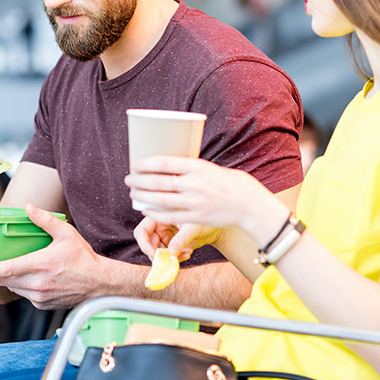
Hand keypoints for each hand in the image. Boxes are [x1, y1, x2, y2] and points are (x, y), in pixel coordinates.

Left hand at [0, 204, 104, 309]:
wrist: (99, 283)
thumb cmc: (84, 259)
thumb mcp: (66, 234)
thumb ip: (45, 221)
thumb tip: (29, 208)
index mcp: (40, 264)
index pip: (6, 270)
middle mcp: (37, 283)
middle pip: (6, 280)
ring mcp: (40, 296)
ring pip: (14, 288)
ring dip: (10, 280)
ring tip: (15, 269)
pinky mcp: (43, 304)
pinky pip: (25, 295)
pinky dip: (23, 287)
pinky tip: (33, 278)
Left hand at [125, 156, 287, 246]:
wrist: (250, 204)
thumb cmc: (231, 183)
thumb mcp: (211, 169)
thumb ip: (191, 170)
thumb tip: (169, 168)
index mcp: (198, 167)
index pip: (165, 162)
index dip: (146, 163)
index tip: (135, 163)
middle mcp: (195, 184)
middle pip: (159, 181)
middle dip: (139, 180)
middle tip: (128, 179)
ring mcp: (195, 202)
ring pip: (161, 199)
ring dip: (143, 196)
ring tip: (133, 193)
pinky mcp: (197, 218)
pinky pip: (170, 216)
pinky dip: (155, 212)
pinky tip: (145, 208)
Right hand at [133, 216, 220, 261]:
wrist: (216, 227)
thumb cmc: (205, 220)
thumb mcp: (193, 227)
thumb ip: (181, 239)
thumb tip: (170, 254)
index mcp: (159, 216)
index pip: (142, 231)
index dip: (144, 244)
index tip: (155, 255)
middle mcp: (159, 226)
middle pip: (148, 245)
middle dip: (158, 255)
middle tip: (169, 261)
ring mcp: (164, 237)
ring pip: (157, 253)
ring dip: (168, 258)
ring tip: (185, 255)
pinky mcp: (171, 245)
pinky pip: (167, 256)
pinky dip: (175, 258)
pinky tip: (188, 253)